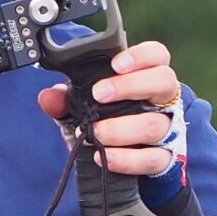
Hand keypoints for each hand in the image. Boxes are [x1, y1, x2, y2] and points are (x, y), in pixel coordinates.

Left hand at [38, 40, 184, 178]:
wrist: (122, 156)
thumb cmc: (108, 119)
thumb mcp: (85, 104)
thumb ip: (66, 99)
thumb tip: (48, 97)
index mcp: (148, 76)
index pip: (157, 55)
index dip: (141, 56)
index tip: (115, 64)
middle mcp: (163, 99)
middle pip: (164, 81)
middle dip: (130, 86)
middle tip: (99, 95)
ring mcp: (168, 128)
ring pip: (155, 124)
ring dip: (120, 129)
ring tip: (95, 132)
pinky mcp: (164, 157)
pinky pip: (152, 159)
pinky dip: (126, 159)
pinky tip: (104, 156)